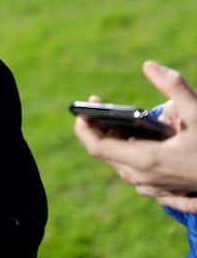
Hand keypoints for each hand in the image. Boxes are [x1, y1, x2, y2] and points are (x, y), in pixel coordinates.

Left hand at [73, 61, 196, 213]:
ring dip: (115, 145)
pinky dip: (130, 158)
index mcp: (147, 159)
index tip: (82, 110)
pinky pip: (138, 176)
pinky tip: (137, 143)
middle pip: (107, 155)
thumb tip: (149, 65)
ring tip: (117, 122)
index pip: (96, 147)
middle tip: (99, 107)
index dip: (83, 128)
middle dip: (98, 130)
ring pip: (122, 167)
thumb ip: (175, 86)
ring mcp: (156, 188)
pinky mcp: (167, 192)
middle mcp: (146, 177)